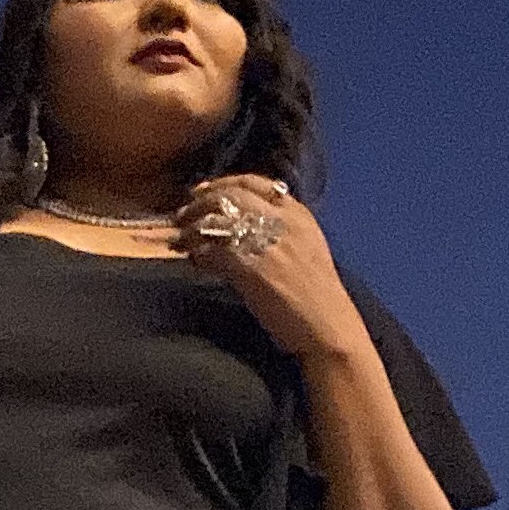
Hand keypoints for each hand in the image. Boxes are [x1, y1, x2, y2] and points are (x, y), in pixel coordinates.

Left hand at [177, 173, 363, 363]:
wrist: (326, 325)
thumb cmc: (316, 295)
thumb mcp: (305, 248)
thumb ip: (279, 229)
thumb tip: (243, 223)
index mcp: (297, 214)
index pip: (255, 183)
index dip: (224, 183)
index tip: (203, 190)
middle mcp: (282, 220)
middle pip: (232, 195)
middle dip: (202, 201)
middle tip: (183, 214)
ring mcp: (265, 241)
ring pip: (219, 219)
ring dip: (194, 227)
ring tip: (182, 238)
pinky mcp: (249, 266)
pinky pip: (213, 250)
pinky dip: (199, 254)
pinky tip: (195, 261)